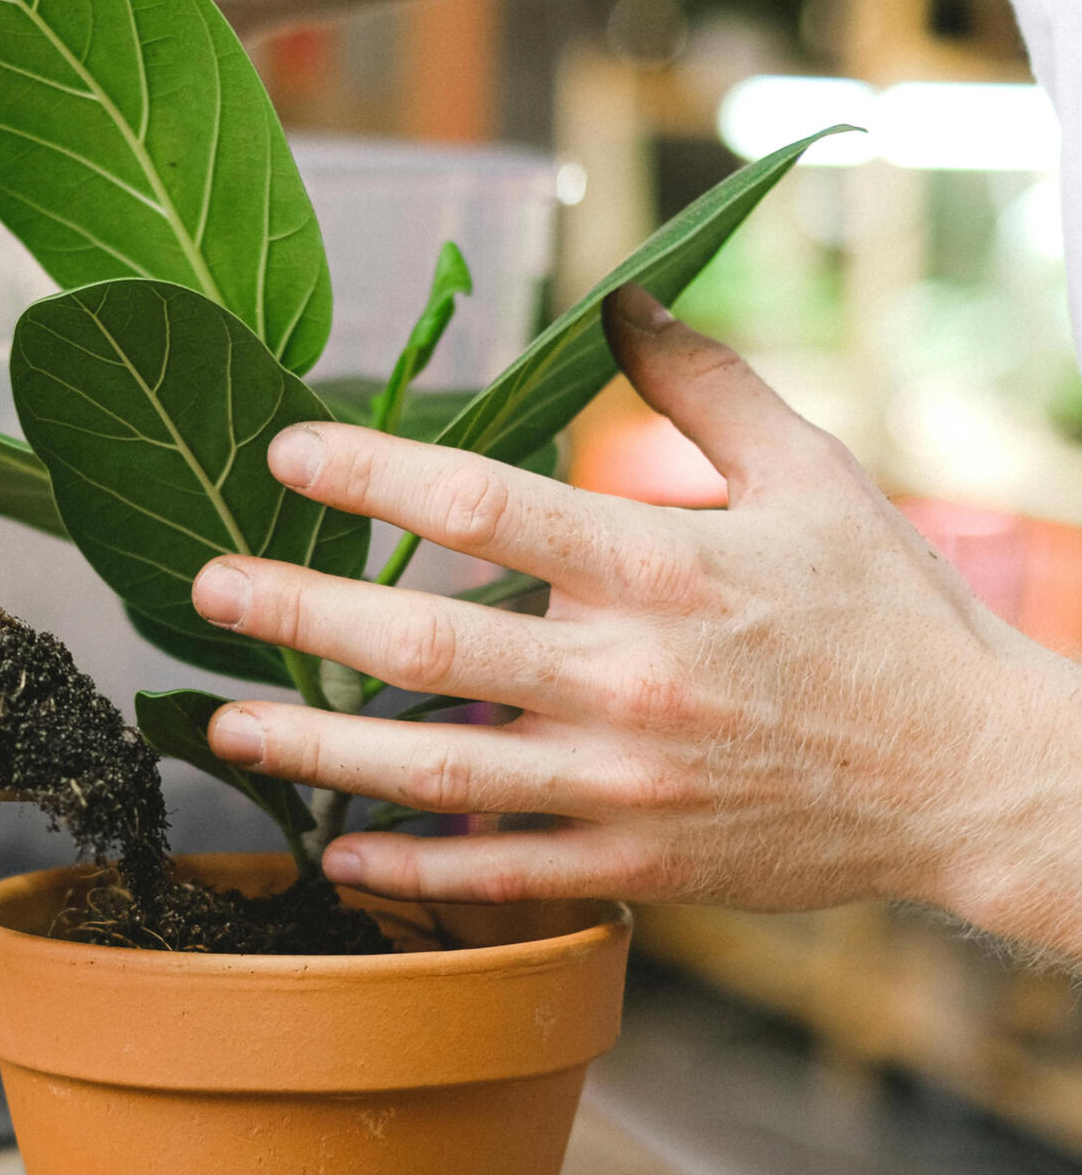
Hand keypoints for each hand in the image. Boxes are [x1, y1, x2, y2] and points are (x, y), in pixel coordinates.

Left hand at [190, 284, 1081, 924]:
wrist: (968, 777)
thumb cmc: (889, 617)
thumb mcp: (813, 476)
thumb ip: (704, 387)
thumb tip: (619, 303)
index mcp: (663, 568)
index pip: (484, 506)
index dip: (371, 473)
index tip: (288, 454)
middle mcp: (627, 680)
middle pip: (424, 643)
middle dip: (297, 611)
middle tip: (205, 586)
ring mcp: (623, 785)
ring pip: (434, 770)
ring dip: (315, 748)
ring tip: (223, 724)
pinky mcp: (635, 864)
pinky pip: (496, 871)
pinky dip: (408, 865)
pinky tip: (336, 844)